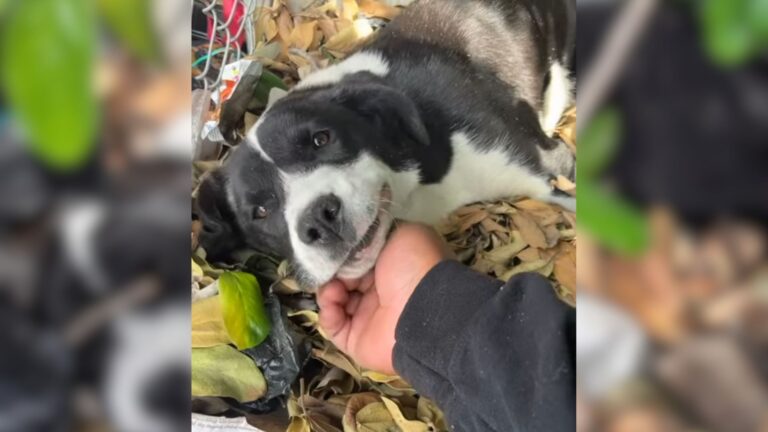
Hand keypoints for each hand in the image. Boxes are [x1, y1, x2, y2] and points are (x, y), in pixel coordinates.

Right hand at [317, 223, 453, 373]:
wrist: (423, 308)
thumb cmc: (415, 266)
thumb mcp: (402, 233)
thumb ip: (376, 235)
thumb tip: (355, 242)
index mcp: (391, 268)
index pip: (358, 258)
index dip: (344, 252)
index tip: (335, 246)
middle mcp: (379, 291)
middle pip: (343, 278)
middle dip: (333, 269)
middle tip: (330, 265)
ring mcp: (367, 317)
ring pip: (334, 300)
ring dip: (328, 288)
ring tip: (334, 285)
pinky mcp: (355, 340)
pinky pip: (332, 325)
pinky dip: (327, 311)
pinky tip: (333, 300)